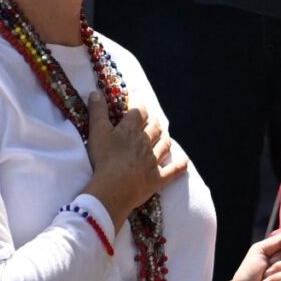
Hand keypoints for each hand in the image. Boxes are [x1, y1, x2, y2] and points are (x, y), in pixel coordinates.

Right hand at [81, 92, 187, 229]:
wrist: (114, 189)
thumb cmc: (104, 159)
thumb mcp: (97, 132)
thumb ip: (97, 111)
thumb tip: (96, 92)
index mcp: (132, 129)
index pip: (139, 112)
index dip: (139, 106)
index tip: (137, 103)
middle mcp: (146, 142)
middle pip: (154, 127)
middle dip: (153, 121)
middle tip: (152, 119)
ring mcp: (154, 160)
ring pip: (164, 145)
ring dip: (164, 138)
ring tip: (164, 135)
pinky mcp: (158, 178)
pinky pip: (173, 170)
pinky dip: (179, 165)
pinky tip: (184, 161)